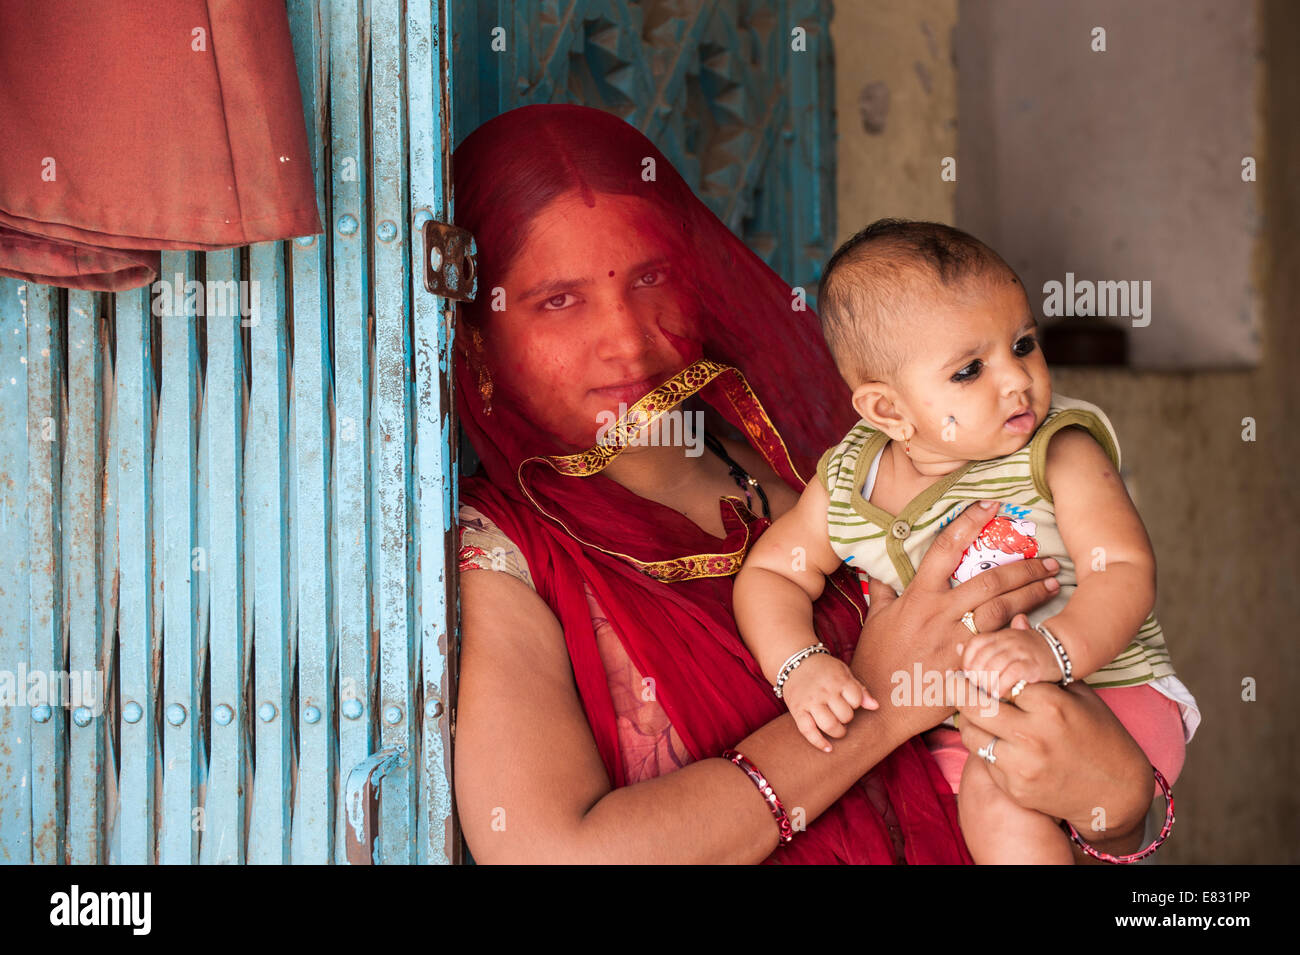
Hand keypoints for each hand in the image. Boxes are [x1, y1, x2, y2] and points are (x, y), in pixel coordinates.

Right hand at [781, 653, 875, 752]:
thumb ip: (860, 689)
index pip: (856, 700)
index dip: (856, 704)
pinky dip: (819, 742)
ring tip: (838, 729)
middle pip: (845, 715)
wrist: (794, 662)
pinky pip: (808, 731)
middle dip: (847, 718)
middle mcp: (825, 691)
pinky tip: (828, 748)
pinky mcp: (797, 710)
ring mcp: (810, 701)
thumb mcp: (844, 672)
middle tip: (841, 714)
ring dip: (838, 732)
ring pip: (829, 725)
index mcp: (838, 680)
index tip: (849, 702)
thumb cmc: (824, 669)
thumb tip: (875, 707)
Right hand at [849, 500, 1061, 733]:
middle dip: (1022, 567)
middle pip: (989, 580)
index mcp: (917, 596)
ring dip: (1032, 595)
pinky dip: (1022, 632)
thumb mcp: (876, 620)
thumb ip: (883, 590)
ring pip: (1002, 610)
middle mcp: (938, 613)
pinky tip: (1041, 625)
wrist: (879, 705)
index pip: (945, 548)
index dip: (969, 522)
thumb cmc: (876, 661)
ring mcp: (955, 641)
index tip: (990, 505)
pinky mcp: (967, 667)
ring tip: (1053, 585)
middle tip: (1047, 559)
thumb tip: (877, 566)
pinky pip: (1001, 645)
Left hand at [953, 675, 1152, 843]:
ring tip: (973, 711)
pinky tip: (992, 738)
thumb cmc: (1099, 734)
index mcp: (1050, 705)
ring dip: (968, 720)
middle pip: (974, 705)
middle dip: (959, 690)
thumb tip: (1016, 620)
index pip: (996, 678)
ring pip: (970, 734)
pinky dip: (984, 746)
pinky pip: (983, 760)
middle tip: (954, 681)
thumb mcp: (1077, 692)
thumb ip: (1040, 660)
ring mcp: (1023, 765)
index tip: (970, 666)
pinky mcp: (1016, 788)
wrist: (1117, 790)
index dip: (980, 671)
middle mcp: (1033, 735)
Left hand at [960, 614, 1061, 695]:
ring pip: (993, 667)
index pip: (974, 645)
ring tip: (986, 696)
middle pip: (981, 658)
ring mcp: (1020, 651)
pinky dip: (1002, 686)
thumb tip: (958, 647)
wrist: (1065, 648)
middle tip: (974, 691)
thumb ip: (984, 647)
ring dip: (987, 684)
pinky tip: (1000, 695)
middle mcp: (1008, 640)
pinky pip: (1011, 674)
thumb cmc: (1031, 652)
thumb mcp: (1006, 644)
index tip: (966, 677)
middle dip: (975, 677)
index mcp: (998, 635)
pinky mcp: (1032, 664)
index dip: (966, 662)